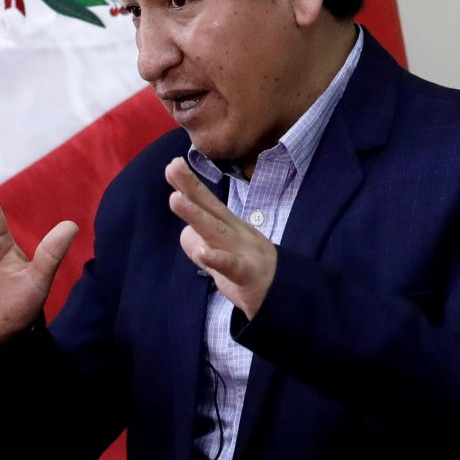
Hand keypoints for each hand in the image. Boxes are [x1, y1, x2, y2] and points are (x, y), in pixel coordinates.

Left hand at [165, 157, 276, 317]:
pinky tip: (201, 252)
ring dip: (195, 215)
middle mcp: (236, 234)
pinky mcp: (248, 275)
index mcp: (231, 228)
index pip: (208, 204)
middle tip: (171, 167)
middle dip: (191, 188)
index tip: (173, 165)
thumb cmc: (252, 272)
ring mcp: (243, 252)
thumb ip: (204, 244)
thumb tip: (185, 233)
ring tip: (175, 199)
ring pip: (216, 232)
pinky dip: (217, 259)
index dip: (191, 185)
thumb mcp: (225, 257)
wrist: (287, 295)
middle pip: (211, 209)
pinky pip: (231, 266)